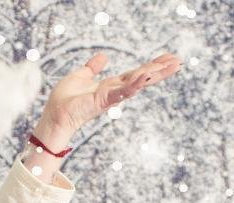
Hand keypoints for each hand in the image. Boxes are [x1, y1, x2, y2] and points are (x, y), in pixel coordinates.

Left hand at [33, 51, 181, 150]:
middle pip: (143, 78)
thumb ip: (92, 68)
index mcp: (111, 85)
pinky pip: (121, 90)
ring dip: (154, 75)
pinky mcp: (103, 100)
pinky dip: (133, 83)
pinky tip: (145, 75)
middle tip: (179, 62)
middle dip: (160, 70)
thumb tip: (102, 57)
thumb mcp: (80, 76)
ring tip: (171, 66)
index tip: (168, 58)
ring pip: (137, 83)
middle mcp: (115, 91)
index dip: (152, 66)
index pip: (136, 73)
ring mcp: (111, 96)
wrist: (54, 116)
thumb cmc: (65, 100)